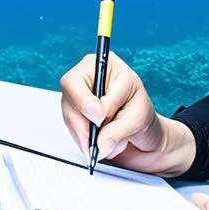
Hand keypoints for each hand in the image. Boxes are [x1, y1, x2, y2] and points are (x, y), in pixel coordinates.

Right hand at [60, 51, 184, 174]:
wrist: (140, 130)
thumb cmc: (141, 114)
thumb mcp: (138, 118)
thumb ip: (118, 129)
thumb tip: (100, 143)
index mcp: (102, 66)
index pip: (76, 81)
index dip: (84, 101)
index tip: (100, 117)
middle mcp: (84, 79)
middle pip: (68, 101)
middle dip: (85, 126)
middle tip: (101, 142)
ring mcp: (75, 99)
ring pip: (70, 120)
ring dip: (89, 138)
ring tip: (113, 142)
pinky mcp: (74, 117)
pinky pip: (73, 132)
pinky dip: (88, 142)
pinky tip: (105, 141)